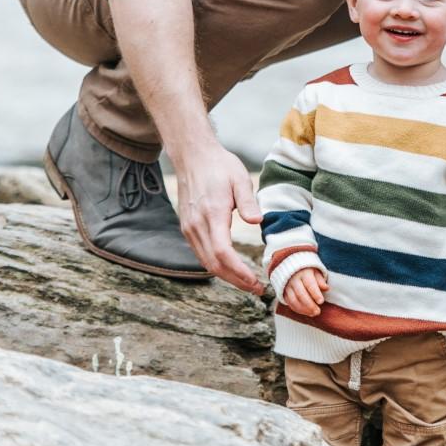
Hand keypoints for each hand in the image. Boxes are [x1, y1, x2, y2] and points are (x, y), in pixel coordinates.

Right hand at [172, 138, 263, 293]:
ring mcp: (189, 228)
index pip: (223, 253)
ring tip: (248, 283)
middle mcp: (197, 225)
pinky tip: (231, 268)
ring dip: (226, 276)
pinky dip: (216, 266)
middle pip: (214, 264)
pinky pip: (201, 254)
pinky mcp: (187, 228)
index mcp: (212, 213)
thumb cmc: (220, 166)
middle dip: (236, 280)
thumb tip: (258, 220)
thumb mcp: (240, 177)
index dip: (239, 272)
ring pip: (206, 262)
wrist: (193, 156)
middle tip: (257, 289)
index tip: (256, 281)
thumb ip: (248, 200)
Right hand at [282, 267, 326, 315]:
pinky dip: (297, 309)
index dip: (315, 294)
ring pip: (294, 300)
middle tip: (318, 312)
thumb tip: (326, 288)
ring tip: (313, 314)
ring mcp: (288, 287)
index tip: (321, 302)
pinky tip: (306, 312)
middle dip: (310, 305)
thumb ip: (320, 280)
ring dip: (304, 309)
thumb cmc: (307, 271)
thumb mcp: (316, 272)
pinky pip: (290, 303)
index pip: (310, 284)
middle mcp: (294, 280)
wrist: (291, 268)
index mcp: (304, 273)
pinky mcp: (284, 293)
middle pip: (301, 294)